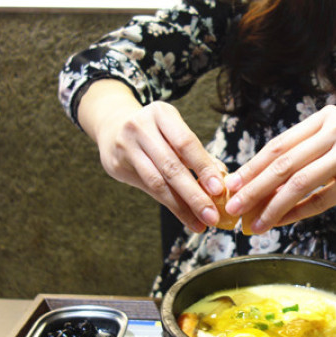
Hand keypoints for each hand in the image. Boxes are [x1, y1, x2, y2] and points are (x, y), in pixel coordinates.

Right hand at [78, 80, 225, 232]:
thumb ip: (198, 153)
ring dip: (182, 206)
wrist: (112, 126)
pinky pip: (148, 189)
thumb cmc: (156, 132)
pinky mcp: (117, 165)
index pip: (186, 143)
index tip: (219, 189)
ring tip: (200, 222)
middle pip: (171, 166)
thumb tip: (222, 178)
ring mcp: (126, 146)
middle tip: (212, 215)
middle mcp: (141, 127)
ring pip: (157, 182)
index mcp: (161, 114)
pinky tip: (185, 216)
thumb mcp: (175, 131)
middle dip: (194, 194)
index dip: (203, 167)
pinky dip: (170, 204)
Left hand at [223, 105, 335, 232]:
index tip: (231, 185)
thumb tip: (263, 187)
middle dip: (254, 187)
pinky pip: (323, 198)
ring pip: (300, 182)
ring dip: (273, 206)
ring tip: (254, 223)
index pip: (279, 145)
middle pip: (284, 162)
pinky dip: (300, 213)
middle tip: (233, 207)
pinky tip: (284, 222)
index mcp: (324, 119)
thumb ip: (306, 159)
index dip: (252, 167)